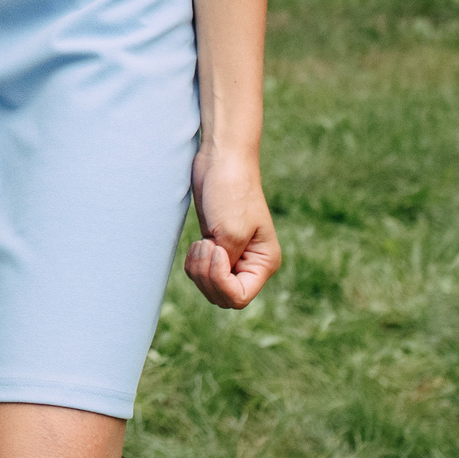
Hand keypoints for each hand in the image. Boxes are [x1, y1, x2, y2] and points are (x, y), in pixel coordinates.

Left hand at [184, 149, 281, 307]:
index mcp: (264, 262)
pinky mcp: (215, 246)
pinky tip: (198, 242)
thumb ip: (226, 267)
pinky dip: (194, 264)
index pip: (240, 297)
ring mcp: (232, 256)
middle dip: (207, 277)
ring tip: (201, 243)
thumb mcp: (230, 233)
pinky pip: (201, 272)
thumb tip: (220, 287)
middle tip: (204, 245)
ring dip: (198, 271)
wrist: (221, 160)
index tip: (216, 250)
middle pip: (224, 297)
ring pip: (210, 287)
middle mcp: (250, 263)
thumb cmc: (231, 192)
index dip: (221, 283)